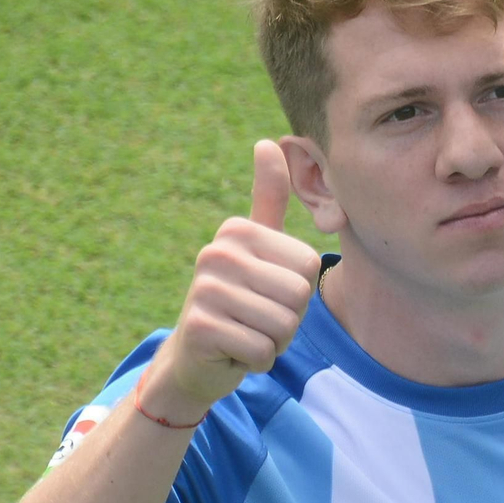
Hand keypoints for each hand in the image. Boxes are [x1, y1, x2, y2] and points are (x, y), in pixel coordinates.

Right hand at [144, 140, 321, 421]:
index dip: (298, 293)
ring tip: (245, 334)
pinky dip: (255, 361)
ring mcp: (205, 289)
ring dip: (272, 342)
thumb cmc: (240, 302)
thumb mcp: (257, 248)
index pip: (307, 266)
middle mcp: (216, 252)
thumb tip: (268, 141)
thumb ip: (268, 199)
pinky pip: (261, 351)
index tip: (266, 295)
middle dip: (287, 321)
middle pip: (298, 295)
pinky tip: (233, 353)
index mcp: (237, 230)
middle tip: (255, 320)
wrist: (195, 358)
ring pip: (282, 325)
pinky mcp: (200, 328)